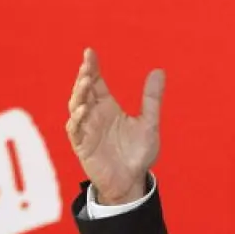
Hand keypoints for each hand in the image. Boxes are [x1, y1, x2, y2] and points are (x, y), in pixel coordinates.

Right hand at [65, 48, 164, 204]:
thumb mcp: (149, 123)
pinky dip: (77, 119)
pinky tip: (83, 110)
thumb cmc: (138, 153)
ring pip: (76, 107)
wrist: (132, 181)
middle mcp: (95, 115)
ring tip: (86, 82)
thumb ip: (151, 98)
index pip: (96, 82)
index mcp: (108, 107)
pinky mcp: (82, 146)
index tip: (90, 52)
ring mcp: (86, 130)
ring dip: (79, 95)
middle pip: (84, 91)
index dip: (92, 67)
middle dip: (84, 77)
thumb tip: (159, 71)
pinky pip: (75, 130)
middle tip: (88, 65)